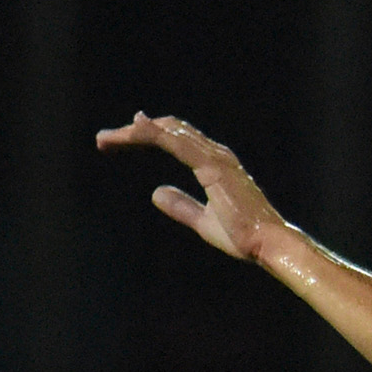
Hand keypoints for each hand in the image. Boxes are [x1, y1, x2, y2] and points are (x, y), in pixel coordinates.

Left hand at [94, 113, 296, 267]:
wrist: (267, 244)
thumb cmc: (244, 236)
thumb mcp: (203, 221)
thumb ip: (181, 205)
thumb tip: (156, 193)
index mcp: (214, 165)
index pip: (176, 140)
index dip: (148, 135)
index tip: (121, 139)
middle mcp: (216, 155)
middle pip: (169, 131)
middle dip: (134, 133)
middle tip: (104, 140)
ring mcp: (215, 158)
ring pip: (170, 133)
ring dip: (136, 132)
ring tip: (107, 138)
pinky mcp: (212, 166)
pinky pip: (179, 142)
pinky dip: (155, 132)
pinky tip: (135, 127)